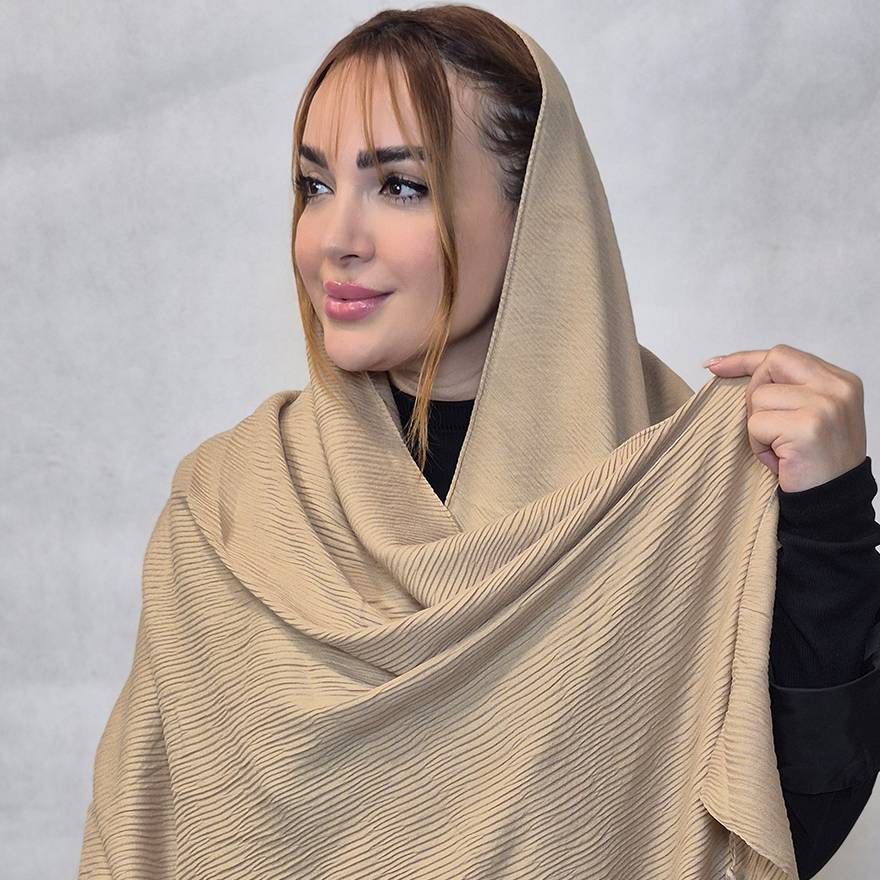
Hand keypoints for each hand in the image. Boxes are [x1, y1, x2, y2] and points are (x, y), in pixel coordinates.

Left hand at [702, 344, 866, 491]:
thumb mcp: (810, 415)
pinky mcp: (807, 427)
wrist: (833, 506)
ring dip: (758, 428)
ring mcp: (824, 406)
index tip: (714, 365)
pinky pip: (756, 424)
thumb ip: (787, 388)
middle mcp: (837, 388)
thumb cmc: (815, 462)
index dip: (745, 359)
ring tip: (781, 448)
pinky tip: (780, 459)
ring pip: (758, 398)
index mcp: (840, 381)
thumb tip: (723, 366)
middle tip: (769, 428)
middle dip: (754, 397)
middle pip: (769, 365)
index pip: (782, 355)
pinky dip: (758, 445)